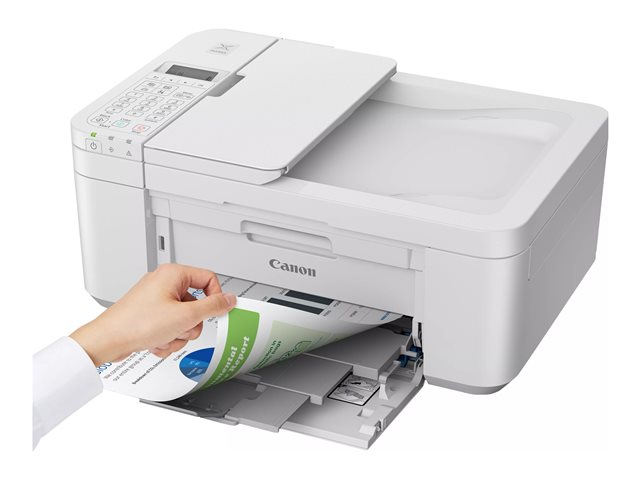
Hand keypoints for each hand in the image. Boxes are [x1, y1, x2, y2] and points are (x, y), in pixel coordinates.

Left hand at [70, 264, 236, 365]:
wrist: (108, 340)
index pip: (209, 278)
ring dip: (179, 334)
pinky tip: (156, 341)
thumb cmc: (137, 323)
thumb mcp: (185, 316)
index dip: (215, 298)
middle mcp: (164, 282)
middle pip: (197, 303)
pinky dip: (167, 337)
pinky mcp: (150, 313)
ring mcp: (156, 299)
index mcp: (174, 274)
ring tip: (165, 336)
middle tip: (182, 328)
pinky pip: (171, 325)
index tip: (216, 312)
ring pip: (184, 318)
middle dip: (192, 323)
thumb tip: (230, 299)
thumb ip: (213, 307)